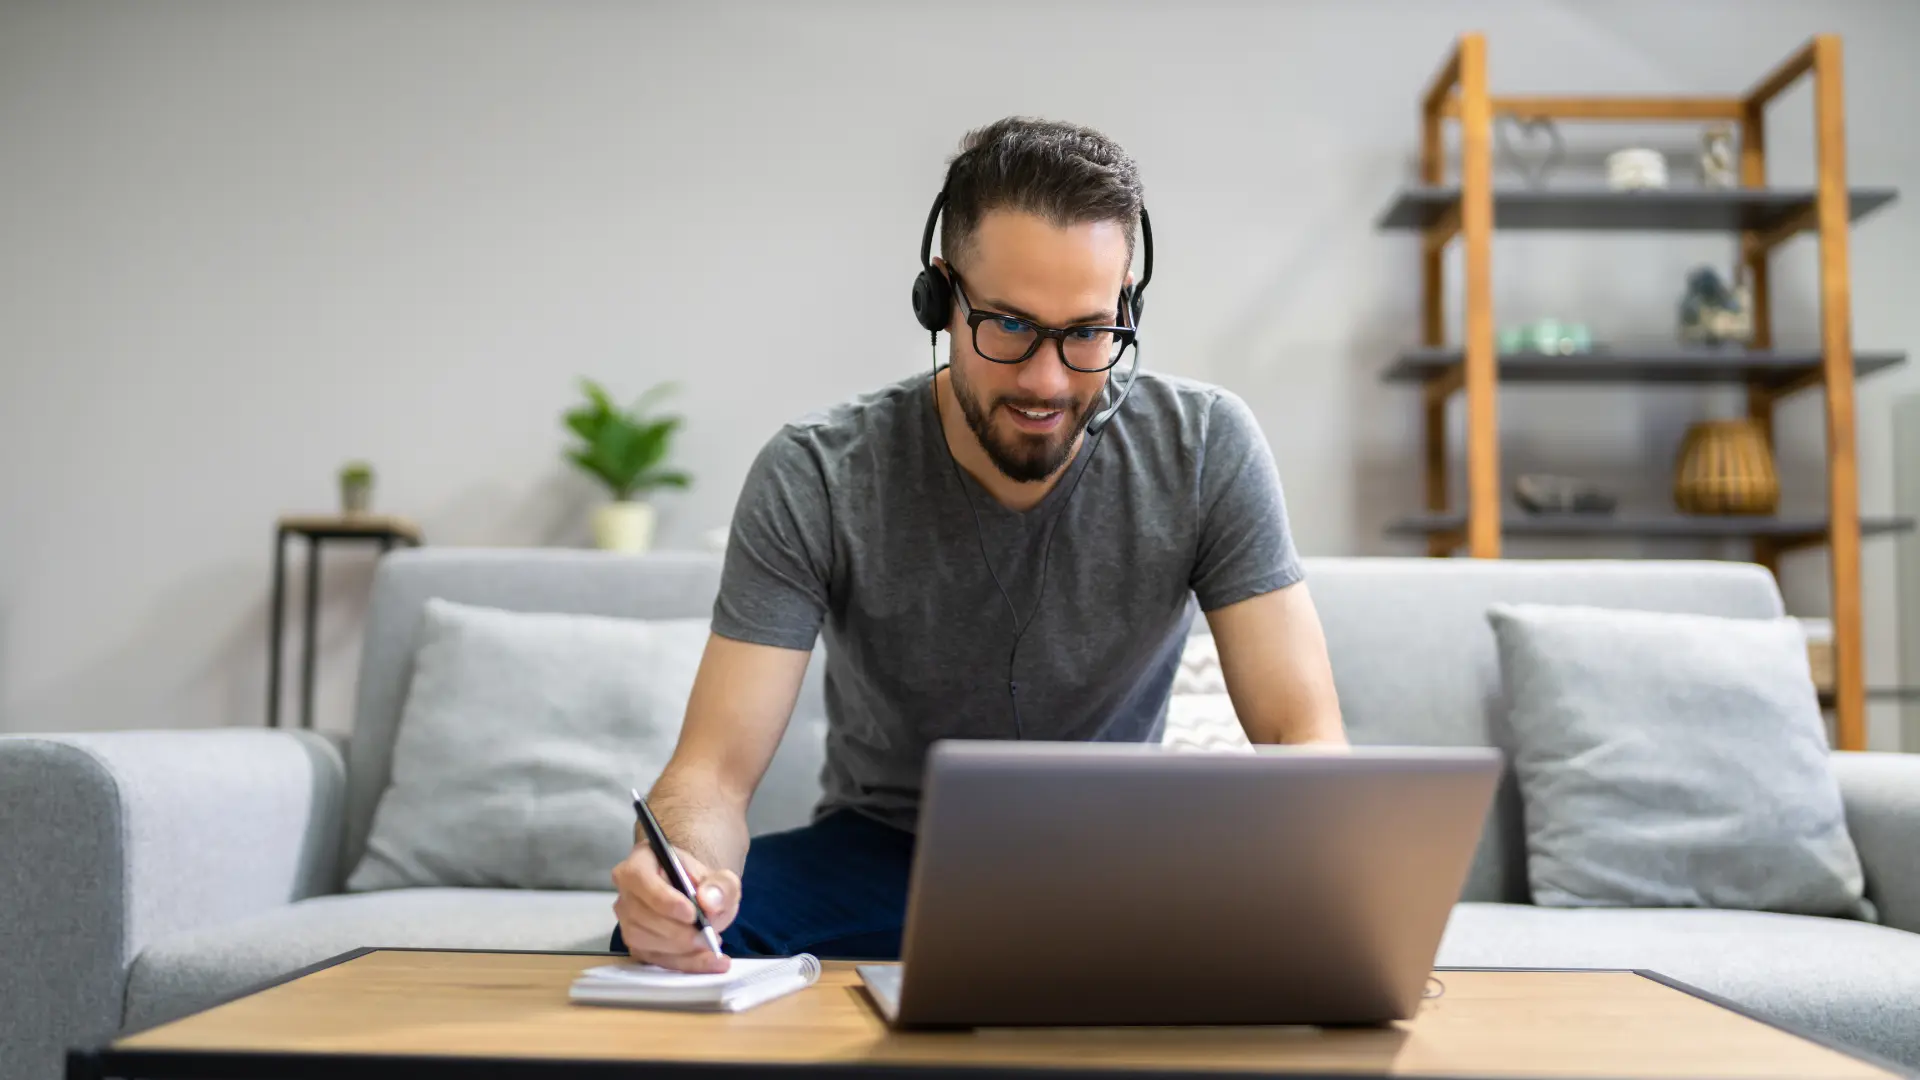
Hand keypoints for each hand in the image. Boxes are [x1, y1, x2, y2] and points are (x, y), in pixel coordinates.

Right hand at [611, 841, 740, 972]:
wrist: (700, 901)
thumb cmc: (704, 885)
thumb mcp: (722, 879)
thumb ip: (721, 885)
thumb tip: (708, 901)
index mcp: (640, 864)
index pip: (640, 880)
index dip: (664, 899)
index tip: (692, 914)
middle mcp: (626, 893)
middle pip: (641, 916)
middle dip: (678, 932)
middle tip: (709, 937)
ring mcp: (627, 921)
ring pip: (644, 941)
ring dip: (681, 949)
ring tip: (712, 944)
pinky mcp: (636, 945)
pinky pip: (654, 960)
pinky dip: (684, 964)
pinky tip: (709, 961)